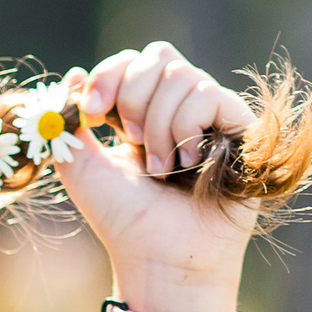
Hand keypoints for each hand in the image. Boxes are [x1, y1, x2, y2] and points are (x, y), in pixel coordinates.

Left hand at [56, 42, 256, 311]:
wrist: (160, 254)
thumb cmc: (123, 218)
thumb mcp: (81, 166)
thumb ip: (71, 121)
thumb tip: (75, 74)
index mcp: (142, 113)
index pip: (131, 62)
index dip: (110, 74)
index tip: (93, 112)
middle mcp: (180, 108)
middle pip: (158, 56)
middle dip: (133, 94)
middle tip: (131, 139)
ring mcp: (212, 117)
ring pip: (182, 76)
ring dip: (160, 124)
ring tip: (161, 168)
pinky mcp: (240, 127)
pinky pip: (209, 95)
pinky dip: (186, 127)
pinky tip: (188, 164)